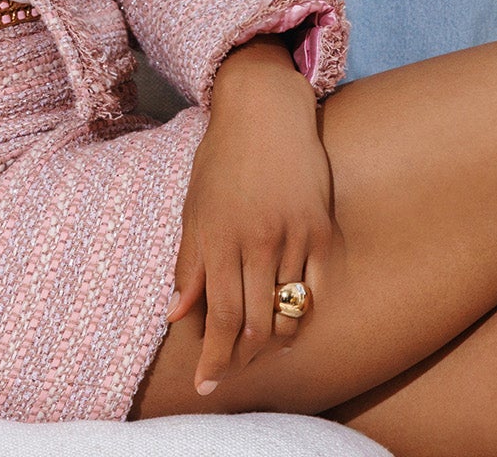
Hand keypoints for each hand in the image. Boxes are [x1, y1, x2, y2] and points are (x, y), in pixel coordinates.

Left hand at [168, 35, 337, 396]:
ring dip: (274, 341)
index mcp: (215, 234)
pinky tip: (291, 322)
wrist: (264, 111)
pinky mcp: (320, 229)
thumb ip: (189, 261)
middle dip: (241, 360)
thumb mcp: (194, 205)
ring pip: (288, 312)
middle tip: (229, 374)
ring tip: (259, 352)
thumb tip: (176, 314)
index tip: (204, 385)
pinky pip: (317, 289)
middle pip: (255, 324)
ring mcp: (291, 234)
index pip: (219, 317)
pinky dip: (304, 313)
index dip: (213, 358)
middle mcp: (254, 239)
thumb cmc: (222, 159)